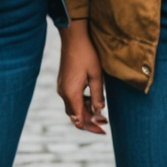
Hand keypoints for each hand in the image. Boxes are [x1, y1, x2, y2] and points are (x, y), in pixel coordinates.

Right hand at [56, 19, 107, 133]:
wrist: (74, 37)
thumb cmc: (87, 54)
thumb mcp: (97, 76)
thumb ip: (97, 95)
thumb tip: (99, 111)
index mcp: (71, 93)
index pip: (80, 118)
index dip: (92, 125)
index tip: (104, 129)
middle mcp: (63, 93)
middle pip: (75, 116)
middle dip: (89, 122)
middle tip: (104, 125)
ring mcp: (62, 87)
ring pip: (73, 108)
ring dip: (86, 112)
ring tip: (101, 112)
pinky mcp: (63, 82)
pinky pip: (71, 99)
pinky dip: (82, 103)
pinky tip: (92, 100)